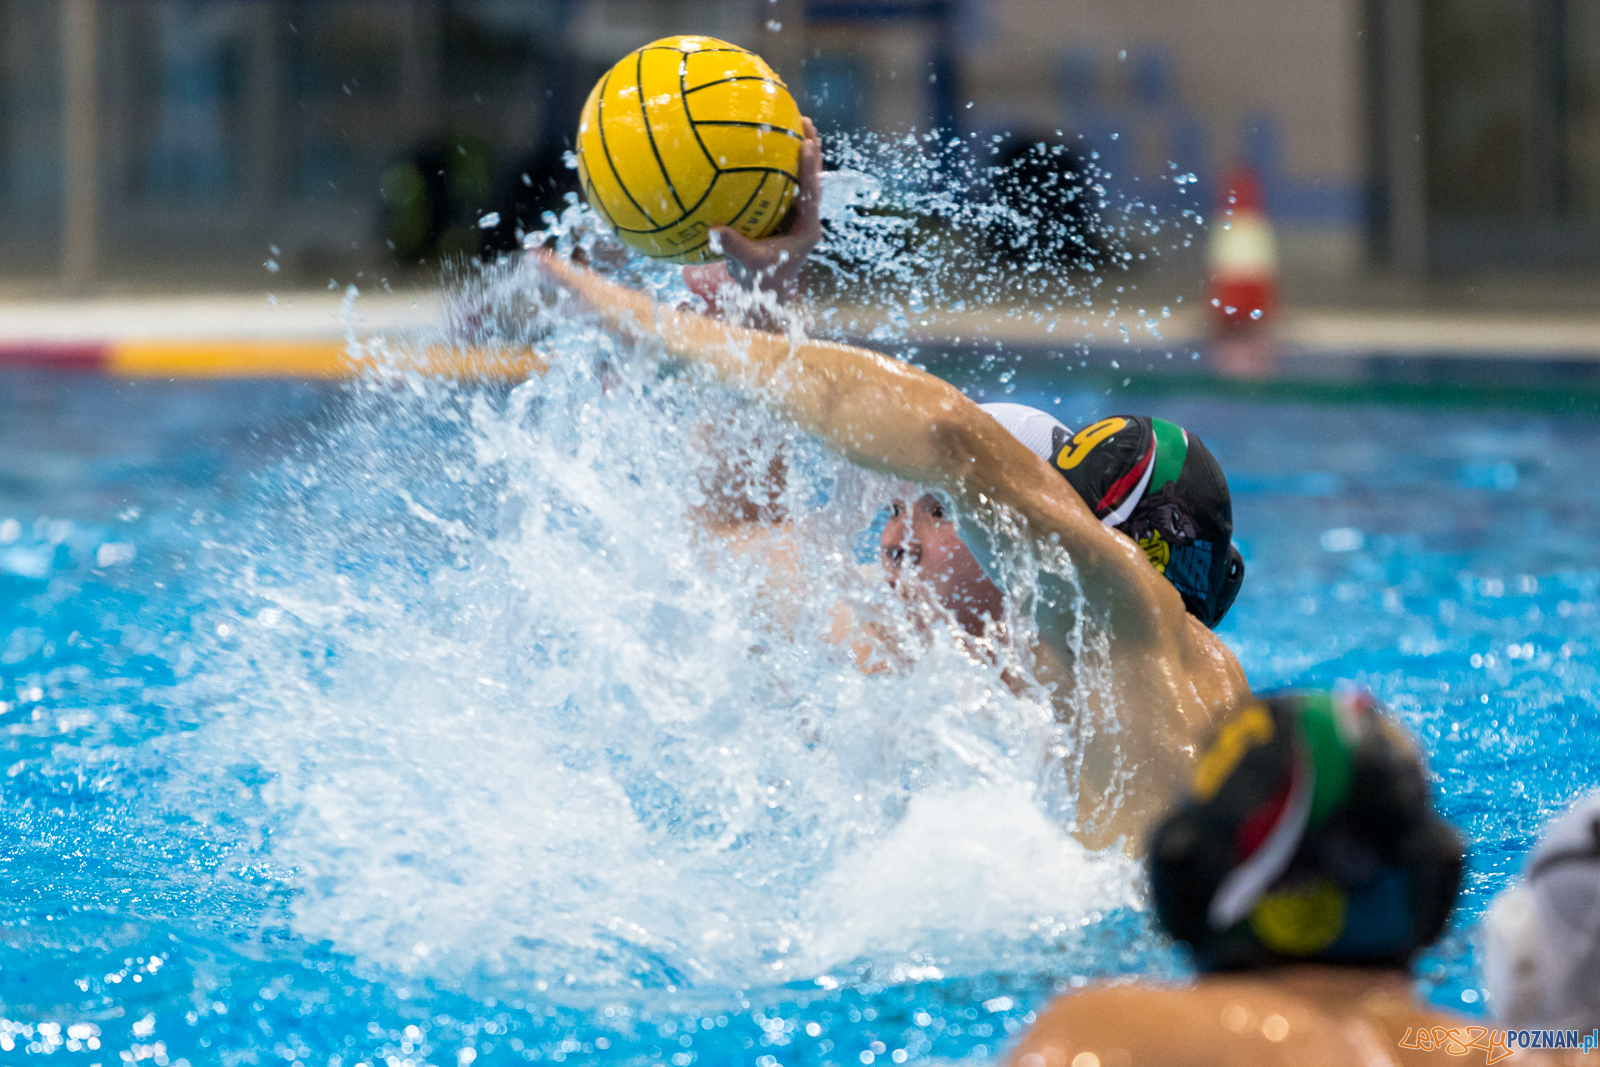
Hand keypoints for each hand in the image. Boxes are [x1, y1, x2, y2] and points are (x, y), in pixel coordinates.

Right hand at [683, 116, 822, 305]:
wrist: (767, 294)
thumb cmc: (761, 282)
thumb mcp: (747, 266)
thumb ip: (735, 248)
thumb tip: (715, 231)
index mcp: (806, 230)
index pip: (810, 194)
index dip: (809, 169)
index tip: (807, 144)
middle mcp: (806, 220)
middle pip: (814, 179)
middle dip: (812, 150)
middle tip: (804, 121)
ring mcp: (798, 217)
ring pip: (804, 180)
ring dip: (802, 154)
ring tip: (795, 124)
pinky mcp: (788, 217)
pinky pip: (788, 186)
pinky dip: (783, 167)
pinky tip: (771, 147)